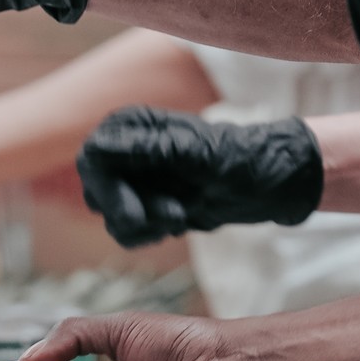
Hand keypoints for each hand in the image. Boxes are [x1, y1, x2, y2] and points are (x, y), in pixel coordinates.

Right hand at [78, 107, 323, 247]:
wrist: (267, 186)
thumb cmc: (239, 159)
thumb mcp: (197, 155)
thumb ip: (149, 151)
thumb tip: (99, 149)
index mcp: (133, 126)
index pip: (92, 159)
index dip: (108, 191)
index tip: (135, 215)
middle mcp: (126, 150)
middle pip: (96, 193)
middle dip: (131, 212)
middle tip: (175, 215)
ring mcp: (133, 180)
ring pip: (111, 218)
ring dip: (147, 226)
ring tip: (183, 215)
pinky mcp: (144, 205)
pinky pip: (127, 232)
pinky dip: (150, 235)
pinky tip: (179, 224)